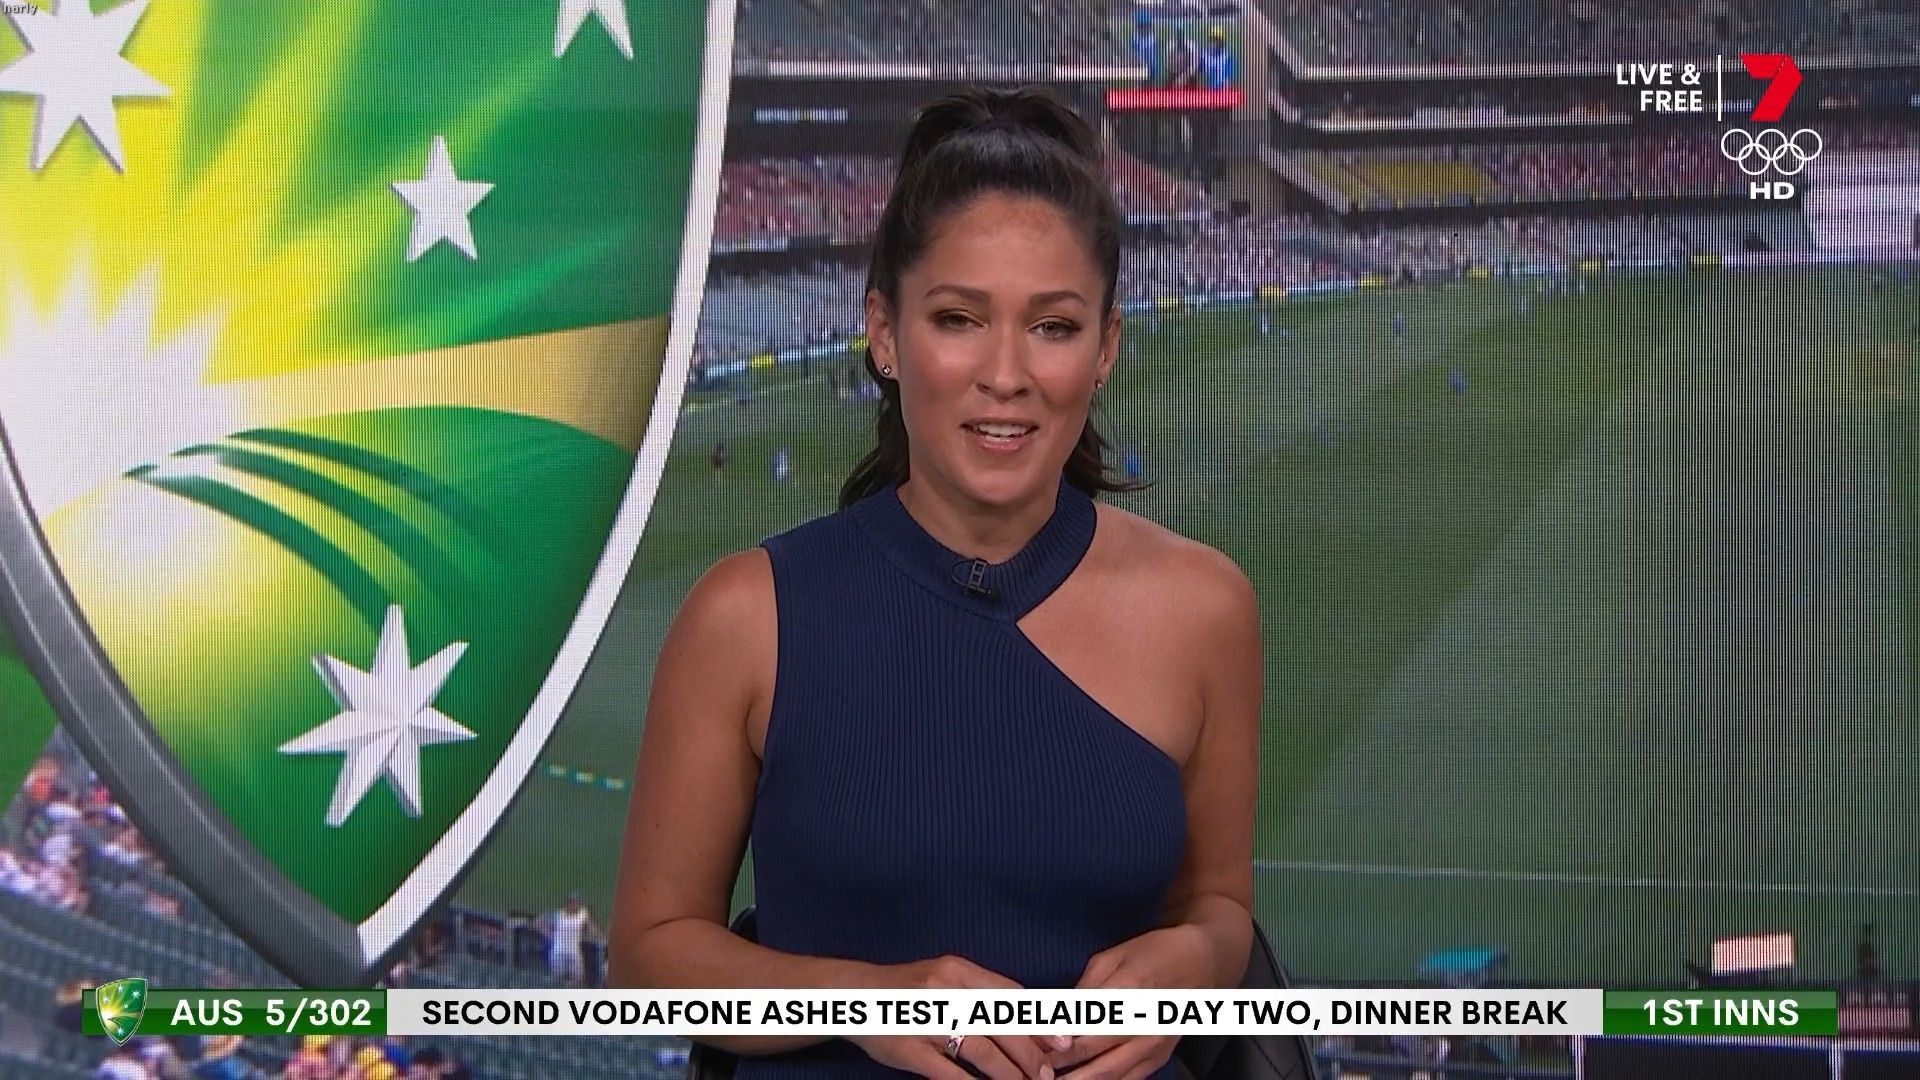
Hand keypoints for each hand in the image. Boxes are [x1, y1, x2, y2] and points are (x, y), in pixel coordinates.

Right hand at [848, 955, 1070, 1078]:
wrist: (853, 995)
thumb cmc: (907, 990)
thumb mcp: (944, 979)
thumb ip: (978, 993)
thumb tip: (1026, 1019)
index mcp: (958, 970)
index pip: (1011, 995)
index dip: (1039, 1021)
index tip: (1063, 1042)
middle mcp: (946, 991)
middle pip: (1003, 1025)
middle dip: (1031, 1054)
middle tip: (1048, 1074)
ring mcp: (927, 1020)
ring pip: (982, 1051)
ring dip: (1009, 1075)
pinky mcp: (909, 1048)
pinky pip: (949, 1073)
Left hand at [1048, 926, 1211, 1078]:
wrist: (1199, 963)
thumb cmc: (1151, 954)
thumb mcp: (1112, 958)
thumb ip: (1085, 990)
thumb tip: (1059, 1014)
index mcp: (1128, 996)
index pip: (1084, 1030)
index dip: (1055, 1044)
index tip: (1032, 1048)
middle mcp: (1144, 1028)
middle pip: (1095, 1060)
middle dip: (1061, 1069)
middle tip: (1036, 1070)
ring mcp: (1154, 1047)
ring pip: (1110, 1077)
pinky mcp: (1159, 1058)